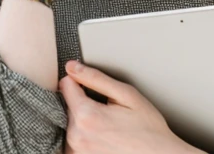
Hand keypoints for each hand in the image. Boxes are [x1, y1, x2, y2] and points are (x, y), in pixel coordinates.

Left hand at [60, 60, 204, 153]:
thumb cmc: (148, 129)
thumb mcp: (127, 95)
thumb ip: (96, 78)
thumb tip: (72, 67)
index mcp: (86, 115)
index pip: (65, 85)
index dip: (79, 81)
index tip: (92, 88)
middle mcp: (76, 135)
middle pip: (67, 104)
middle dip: (82, 102)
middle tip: (108, 110)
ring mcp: (77, 150)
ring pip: (69, 121)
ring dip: (82, 119)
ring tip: (107, 125)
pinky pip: (73, 138)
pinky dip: (83, 134)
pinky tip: (102, 136)